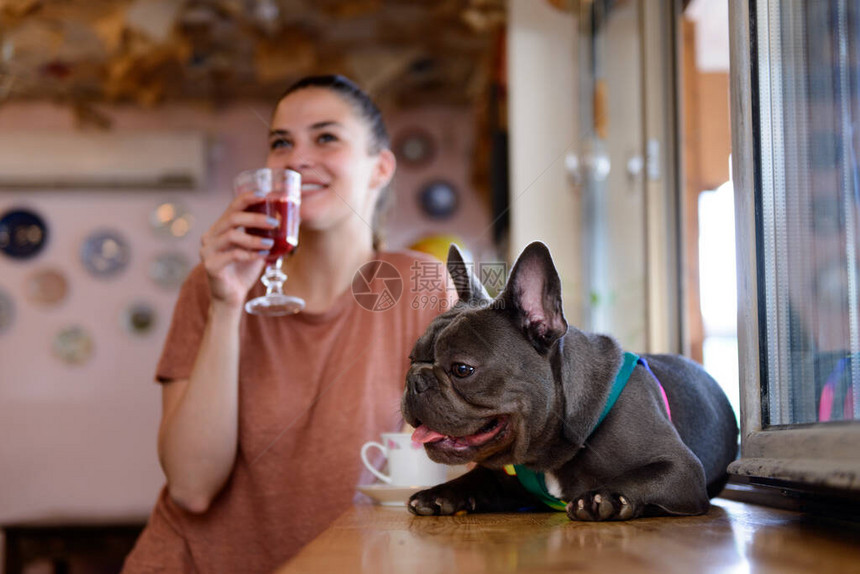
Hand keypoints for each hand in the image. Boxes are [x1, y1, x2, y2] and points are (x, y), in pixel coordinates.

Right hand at [199, 191, 275, 307]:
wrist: (232, 297)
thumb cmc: (243, 271)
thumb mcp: (255, 248)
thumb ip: (262, 235)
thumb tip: (286, 221)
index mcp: (220, 229)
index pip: (232, 207)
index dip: (247, 198)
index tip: (264, 195)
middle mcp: (210, 237)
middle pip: (232, 218)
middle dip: (255, 218)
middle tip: (274, 222)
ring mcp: (207, 251)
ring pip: (231, 235)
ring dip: (254, 238)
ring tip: (270, 242)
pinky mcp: (210, 265)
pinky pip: (232, 254)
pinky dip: (249, 254)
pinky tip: (261, 256)